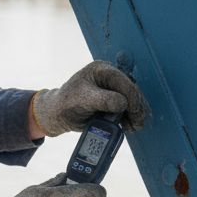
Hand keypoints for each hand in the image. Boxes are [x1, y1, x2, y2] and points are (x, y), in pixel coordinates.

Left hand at [30, 60, 149, 136]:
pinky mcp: (113, 100)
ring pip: (131, 99)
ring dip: (135, 114)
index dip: (131, 98)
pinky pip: (126, 107)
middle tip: (138, 124)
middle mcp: (109, 77)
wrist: (58, 114)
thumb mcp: (83, 100)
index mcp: (101, 70)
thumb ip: (103, 99)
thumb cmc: (67, 103)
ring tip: (134, 127)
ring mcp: (112, 88)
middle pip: (130, 90)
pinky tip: (130, 125)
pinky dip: (130, 117)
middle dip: (136, 108)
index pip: (122, 82)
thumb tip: (123, 103)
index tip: (135, 113)